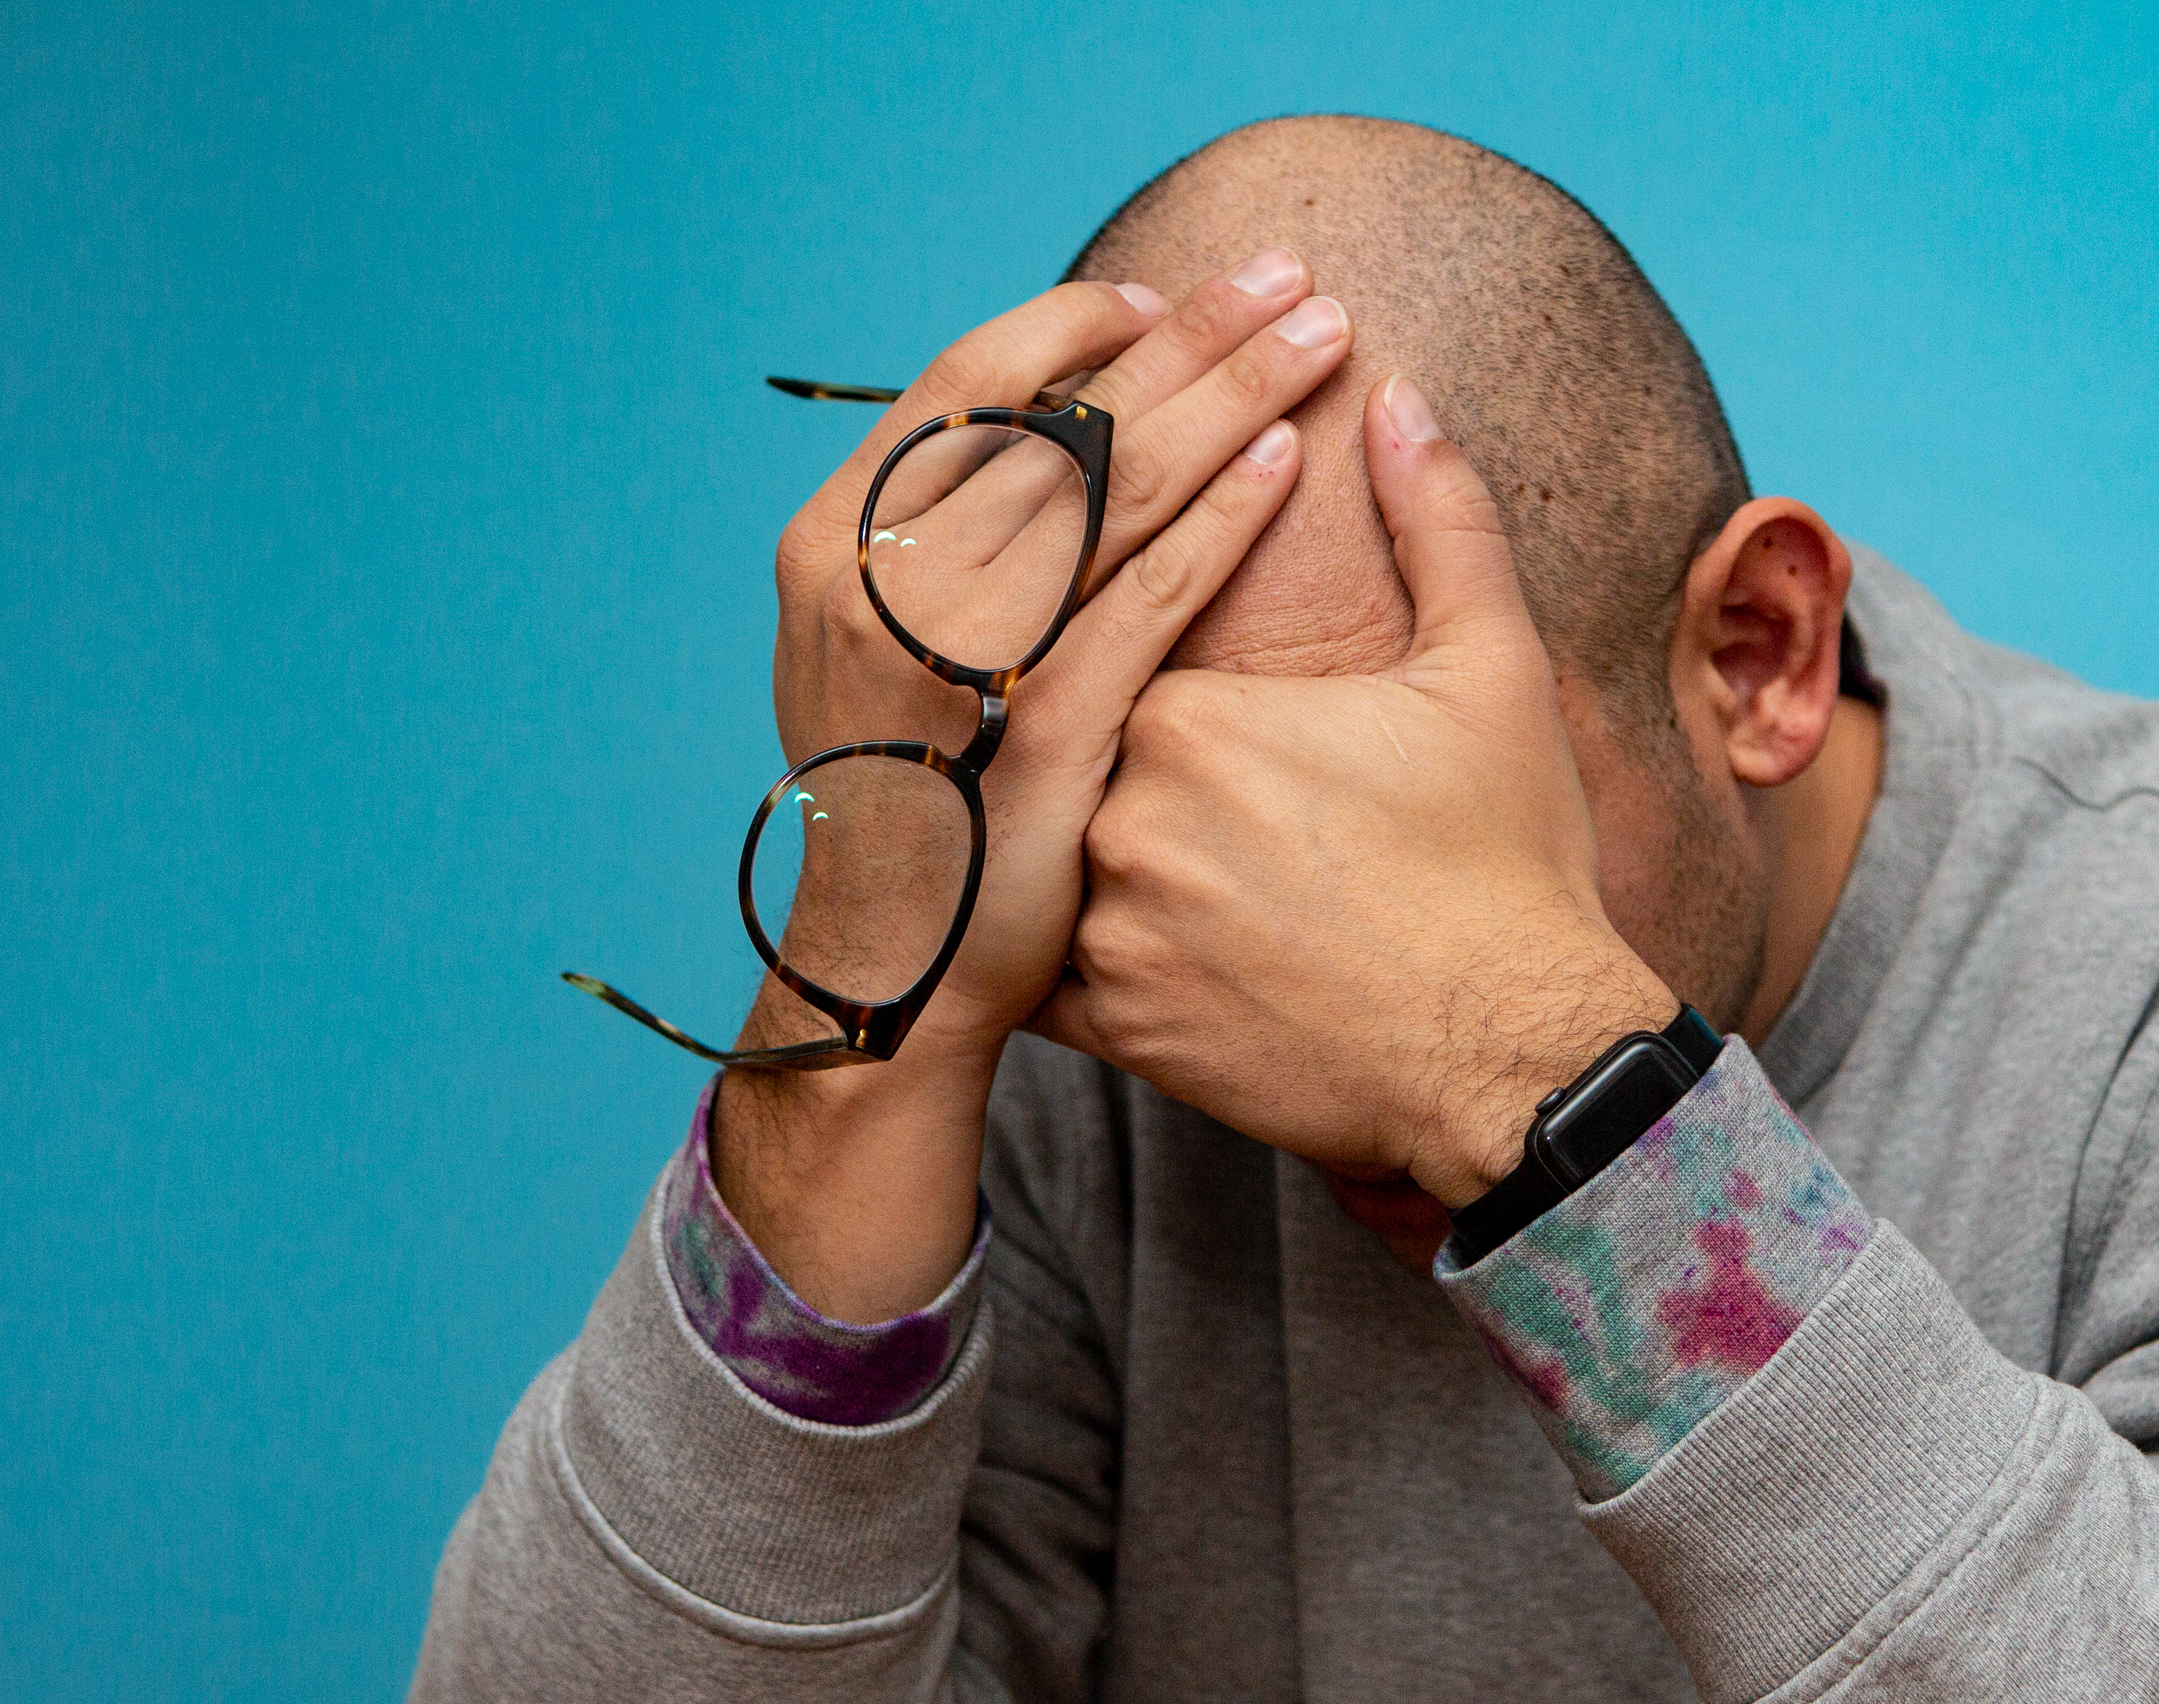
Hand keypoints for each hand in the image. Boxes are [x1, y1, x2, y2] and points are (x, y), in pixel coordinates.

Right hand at [753, 251, 1352, 1069]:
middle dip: (1182, 336)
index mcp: (839, 541)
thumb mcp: (886, 656)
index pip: (967, 384)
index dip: (1071, 328)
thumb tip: (1039, 442)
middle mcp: (886, 582)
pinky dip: (1216, 524)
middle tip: (1284, 274)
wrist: (891, 974)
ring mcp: (961, 659)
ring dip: (1224, 396)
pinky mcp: (1042, 734)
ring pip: (1110, 487)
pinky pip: (1145, 602)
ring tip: (1319, 337)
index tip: (1161, 301)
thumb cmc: (910, 803)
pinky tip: (1287, 463)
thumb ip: (944, 549)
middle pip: (1058, 413)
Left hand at [1035, 377, 1678, 1207]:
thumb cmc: (1510, 864)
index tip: (1206, 693)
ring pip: (1048, 856)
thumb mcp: (1490, 671)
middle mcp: (1122, 812)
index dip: (1157, 652)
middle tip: (1185, 783)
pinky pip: (1041, 973)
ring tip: (1159, 863)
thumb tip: (1400, 399)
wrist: (1517, 1059)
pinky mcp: (1112, 1024)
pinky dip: (1058, 953)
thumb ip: (1439, 521)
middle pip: (1077, 747)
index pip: (1120, 639)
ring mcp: (1108, 924)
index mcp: (1189, 709)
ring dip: (1069, 851)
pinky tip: (1114, 942)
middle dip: (1107, 754)